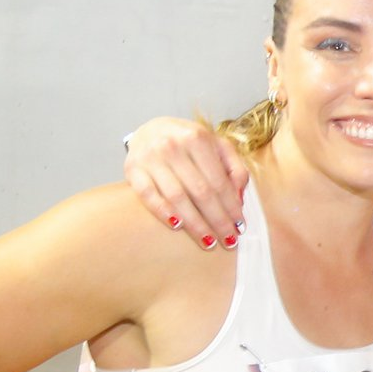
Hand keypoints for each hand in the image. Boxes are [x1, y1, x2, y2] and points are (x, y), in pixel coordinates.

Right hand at [124, 116, 248, 249]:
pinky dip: (163, 212)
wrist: (151, 130)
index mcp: (197, 138)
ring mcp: (150, 158)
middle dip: (217, 220)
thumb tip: (239, 199)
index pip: (219, 181)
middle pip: (201, 192)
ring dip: (195, 224)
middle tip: (229, 240)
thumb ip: (235, 168)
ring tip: (209, 241)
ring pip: (177, 197)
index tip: (240, 226)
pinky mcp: (132, 170)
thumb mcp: (217, 146)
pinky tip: (177, 226)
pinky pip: (148, 196)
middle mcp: (172, 146)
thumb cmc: (189, 143)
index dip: (231, 207)